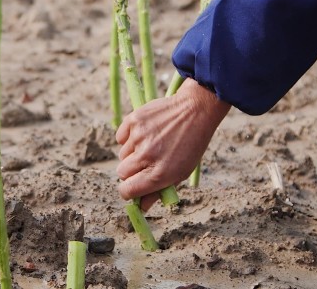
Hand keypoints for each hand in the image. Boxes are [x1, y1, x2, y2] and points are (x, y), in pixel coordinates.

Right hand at [115, 78, 230, 210]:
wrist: (195, 110)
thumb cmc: (190, 144)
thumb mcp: (180, 173)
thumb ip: (158, 191)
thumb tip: (142, 207)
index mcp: (159, 174)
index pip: (127, 190)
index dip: (128, 191)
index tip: (132, 188)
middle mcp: (146, 156)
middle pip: (122, 173)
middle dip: (130, 171)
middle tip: (144, 163)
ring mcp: (138, 137)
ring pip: (122, 154)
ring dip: (132, 153)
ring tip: (151, 143)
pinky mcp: (133, 120)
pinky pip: (121, 137)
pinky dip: (128, 137)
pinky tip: (145, 132)